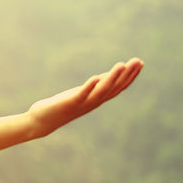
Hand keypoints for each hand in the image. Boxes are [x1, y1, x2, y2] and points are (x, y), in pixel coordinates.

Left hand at [28, 58, 143, 136]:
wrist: (41, 122)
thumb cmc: (62, 106)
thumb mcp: (82, 94)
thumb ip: (95, 87)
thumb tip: (107, 76)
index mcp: (97, 99)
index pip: (118, 87)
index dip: (130, 76)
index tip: (140, 63)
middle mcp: (93, 102)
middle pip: (114, 88)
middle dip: (127, 74)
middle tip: (138, 61)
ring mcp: (82, 103)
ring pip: (101, 91)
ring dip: (112, 77)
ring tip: (121, 64)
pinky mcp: (69, 103)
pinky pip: (82, 95)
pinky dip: (89, 86)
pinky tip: (96, 77)